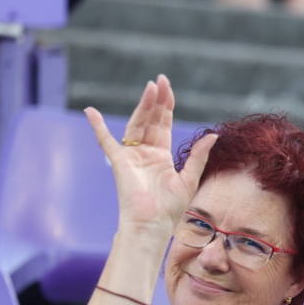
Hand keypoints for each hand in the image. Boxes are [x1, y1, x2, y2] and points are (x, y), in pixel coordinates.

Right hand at [84, 75, 216, 239]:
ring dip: (142, 106)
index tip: (167, 86)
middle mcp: (145, 152)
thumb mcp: (190, 178)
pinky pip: (106, 140)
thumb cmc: (170, 208)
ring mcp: (131, 155)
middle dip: (156, 100)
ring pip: (136, 124)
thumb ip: (199, 156)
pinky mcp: (119, 161)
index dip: (166, 105)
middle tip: (160, 80)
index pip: (163, 123)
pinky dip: (97, 126)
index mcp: (161, 155)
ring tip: (150, 87)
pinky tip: (90, 111)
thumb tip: (213, 135)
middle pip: (150, 119)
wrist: (152, 224)